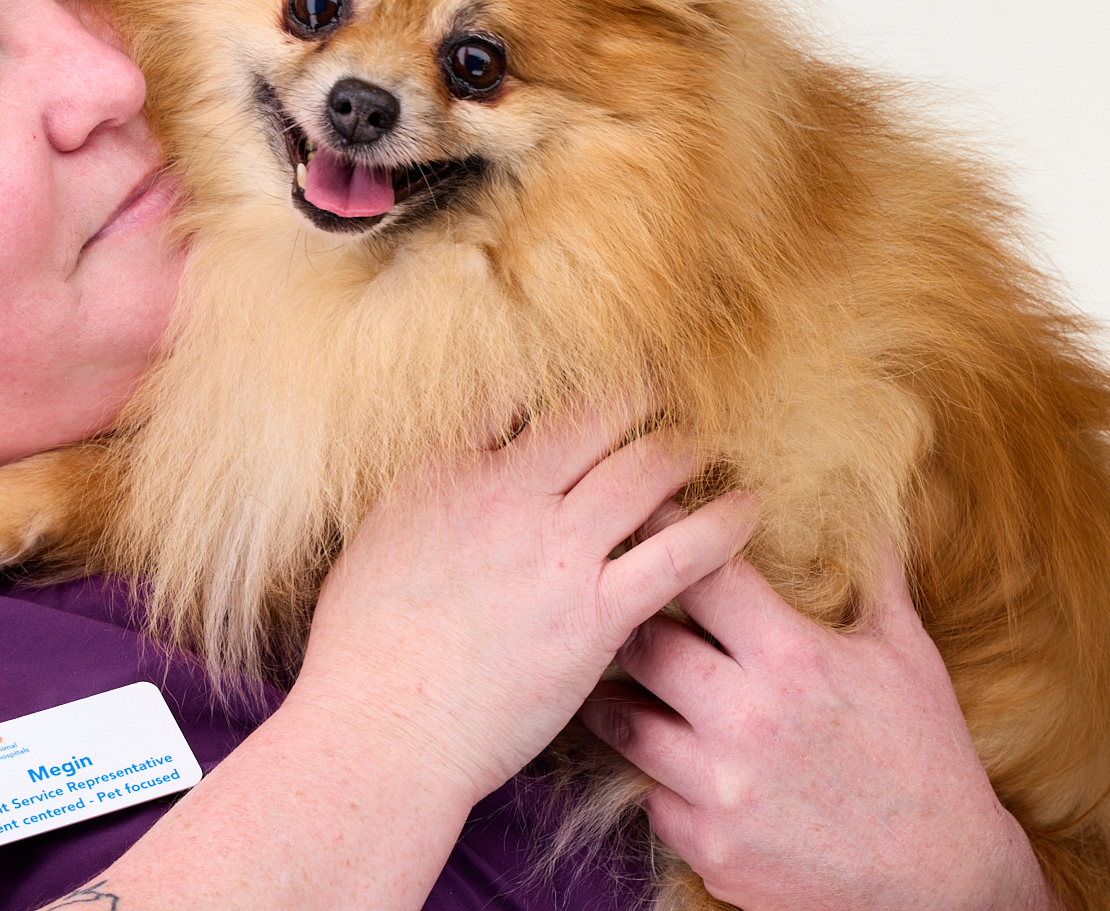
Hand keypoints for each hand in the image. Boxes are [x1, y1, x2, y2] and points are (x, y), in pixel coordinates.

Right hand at [82, 406, 758, 910]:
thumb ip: (426, 496)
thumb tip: (448, 477)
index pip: (516, 394)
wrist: (382, 727)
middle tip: (668, 389)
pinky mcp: (598, 613)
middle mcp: (509, 493)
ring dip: (685, 448)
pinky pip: (679, 552)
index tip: (586, 382)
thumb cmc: (363, 651)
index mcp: (449, 471)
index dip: (559, 380)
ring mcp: (557, 549)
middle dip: (640, 395)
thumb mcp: (378, 540)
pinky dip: (722, 524)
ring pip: (647, 469)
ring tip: (710, 443)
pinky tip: (746, 510)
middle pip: (597, 415)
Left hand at [582, 539, 1057, 909]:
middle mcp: (747, 719)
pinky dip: (648, 768)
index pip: (699, 571)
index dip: (665, 535)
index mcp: (792, 658)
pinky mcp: (708, 845)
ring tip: (617, 673)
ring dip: (617, 691)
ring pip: (621, 716)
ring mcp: (721, 788)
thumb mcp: (907, 654)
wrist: (944, 884)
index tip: (645, 518)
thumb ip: (874, 574)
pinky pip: (644, 789)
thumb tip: (861, 498)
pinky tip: (660, 749)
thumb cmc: (926, 755)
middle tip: (618, 603)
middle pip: (639, 640)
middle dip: (626, 617)